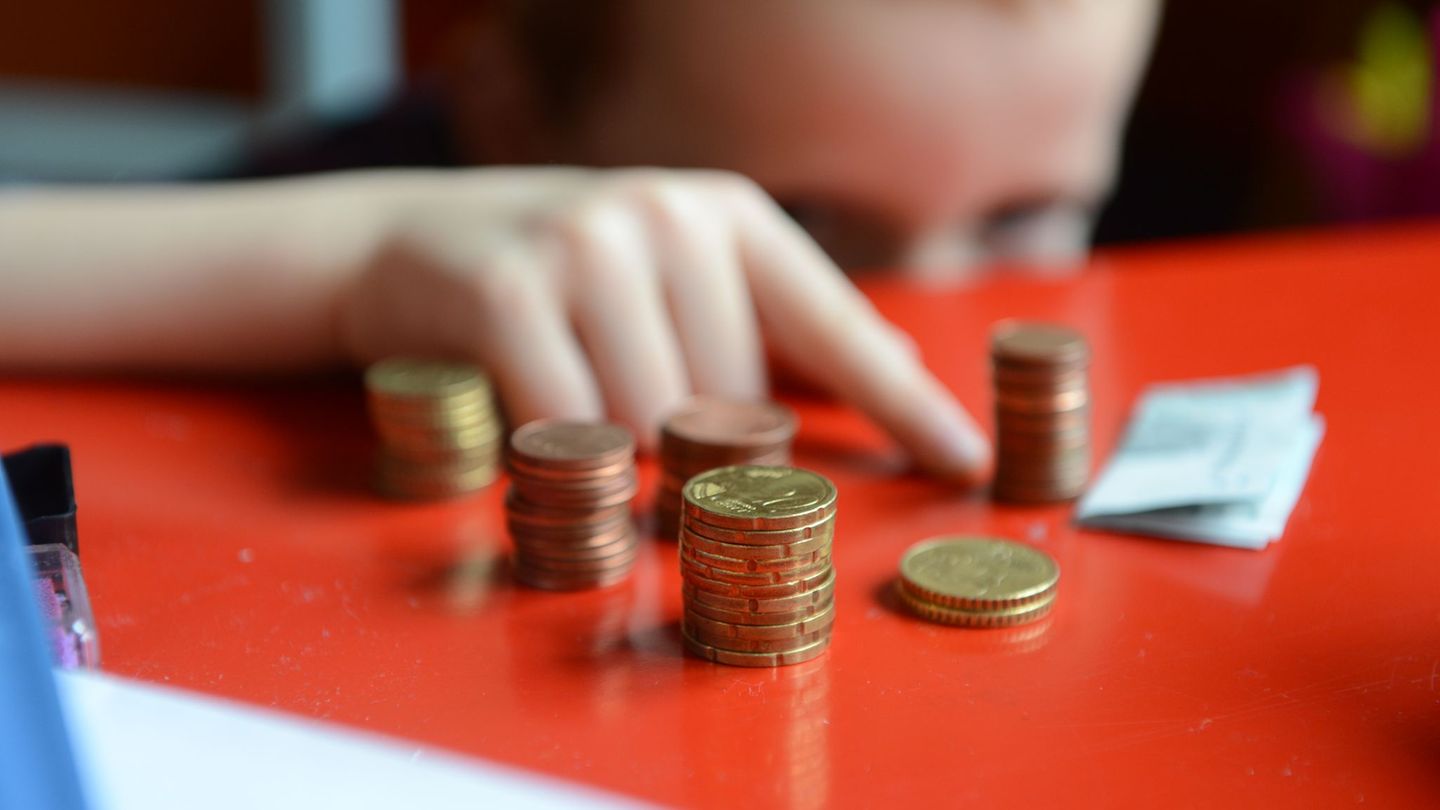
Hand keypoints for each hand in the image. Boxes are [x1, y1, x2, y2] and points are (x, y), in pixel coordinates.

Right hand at [339, 167, 990, 482]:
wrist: (405, 241)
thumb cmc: (561, 279)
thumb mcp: (676, 280)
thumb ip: (773, 324)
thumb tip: (889, 364)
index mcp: (726, 215)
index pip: (834, 325)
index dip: (903, 403)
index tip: (967, 463)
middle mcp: (667, 216)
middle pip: (735, 402)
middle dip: (704, 462)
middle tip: (654, 466)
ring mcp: (585, 244)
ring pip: (653, 424)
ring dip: (629, 468)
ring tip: (590, 444)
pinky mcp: (507, 289)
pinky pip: (568, 424)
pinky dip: (562, 457)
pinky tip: (538, 442)